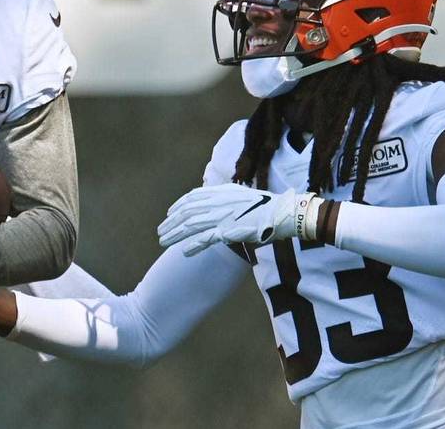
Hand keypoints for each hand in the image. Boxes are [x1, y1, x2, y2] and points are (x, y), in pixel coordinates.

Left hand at [157, 183, 319, 255]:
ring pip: (191, 226)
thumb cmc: (267, 207)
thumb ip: (227, 199)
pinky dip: (193, 245)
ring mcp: (223, 216)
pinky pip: (206, 239)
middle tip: (160, 232)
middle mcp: (218, 202)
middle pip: (187, 212)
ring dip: (175, 235)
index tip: (169, 215)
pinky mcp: (229, 230)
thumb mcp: (243, 196)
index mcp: (221, 192)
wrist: (284, 213)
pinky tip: (184, 252)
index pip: (192, 197)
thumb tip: (216, 204)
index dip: (178, 206)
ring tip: (163, 242)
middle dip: (171, 223)